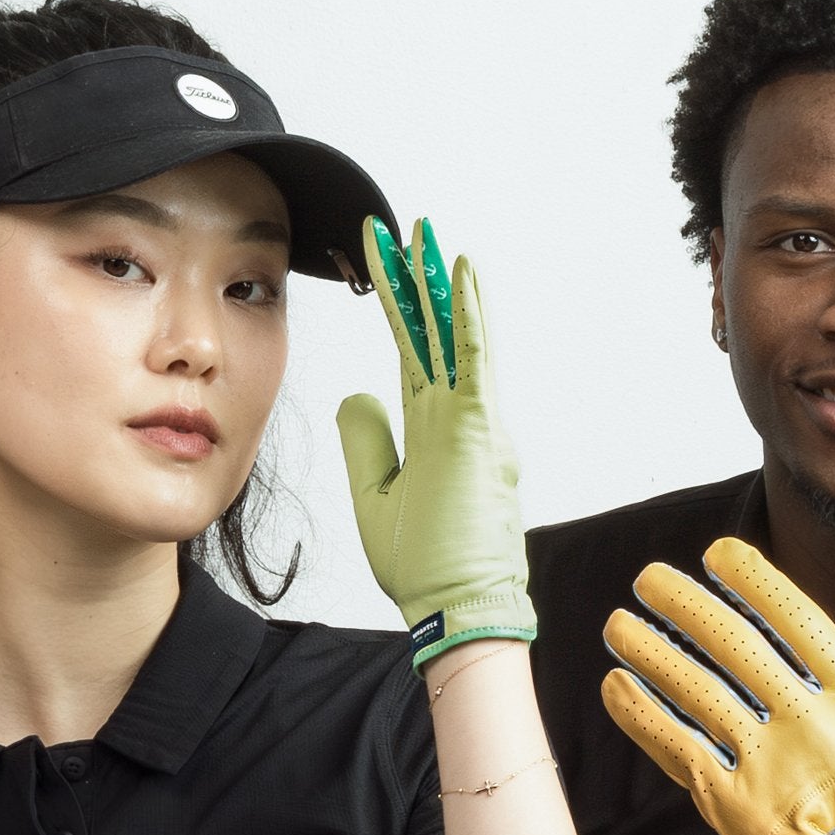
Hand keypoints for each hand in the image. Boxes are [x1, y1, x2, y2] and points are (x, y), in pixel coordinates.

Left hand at [334, 216, 535, 665]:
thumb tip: (355, 391)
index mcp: (436, 430)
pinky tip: (459, 270)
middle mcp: (459, 415)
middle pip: (432, 332)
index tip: (385, 265)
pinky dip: (467, 311)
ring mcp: (473, 419)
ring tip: (424, 231)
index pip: (412, 353)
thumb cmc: (425, 564)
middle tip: (405, 228)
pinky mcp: (479, 429)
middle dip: (416, 279)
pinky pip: (471, 357)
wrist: (457, 606)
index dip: (398, 308)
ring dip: (435, 281)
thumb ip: (366, 439)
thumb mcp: (375, 494)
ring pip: (450, 333)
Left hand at [600, 537, 834, 834]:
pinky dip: (642, 715)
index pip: (798, 620)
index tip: (718, 553)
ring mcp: (768, 768)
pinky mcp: (735, 810)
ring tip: (617, 624)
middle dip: (686, 604)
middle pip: (735, 646)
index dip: (753, 581)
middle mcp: (810, 726)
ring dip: (652, 652)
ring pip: (696, 692)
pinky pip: (677, 750)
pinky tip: (617, 686)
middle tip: (648, 577)